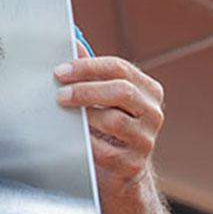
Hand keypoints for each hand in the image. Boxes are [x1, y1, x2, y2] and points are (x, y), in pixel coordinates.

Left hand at [54, 42, 164, 196]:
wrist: (120, 170)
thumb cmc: (108, 125)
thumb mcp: (103, 96)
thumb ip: (90, 71)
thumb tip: (72, 43)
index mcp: (148, 89)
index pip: (119, 68)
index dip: (87, 67)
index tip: (60, 72)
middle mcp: (152, 113)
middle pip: (121, 91)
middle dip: (85, 90)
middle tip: (59, 94)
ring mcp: (146, 140)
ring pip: (114, 120)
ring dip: (84, 116)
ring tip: (66, 116)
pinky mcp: (133, 164)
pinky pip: (104, 149)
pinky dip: (85, 141)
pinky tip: (73, 137)